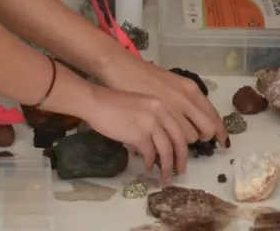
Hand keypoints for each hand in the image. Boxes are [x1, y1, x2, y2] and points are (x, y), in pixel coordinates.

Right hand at [66, 80, 195, 182]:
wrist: (96, 102)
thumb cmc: (114, 105)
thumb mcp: (141, 107)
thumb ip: (154, 122)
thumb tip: (160, 145)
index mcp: (162, 105)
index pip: (179, 128)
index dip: (183, 147)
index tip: (181, 158)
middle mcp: (160, 113)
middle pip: (178, 140)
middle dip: (180, 159)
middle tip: (180, 172)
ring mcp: (150, 123)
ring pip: (166, 150)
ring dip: (167, 167)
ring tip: (165, 177)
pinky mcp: (138, 134)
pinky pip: (150, 153)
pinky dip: (150, 162)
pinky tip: (147, 167)